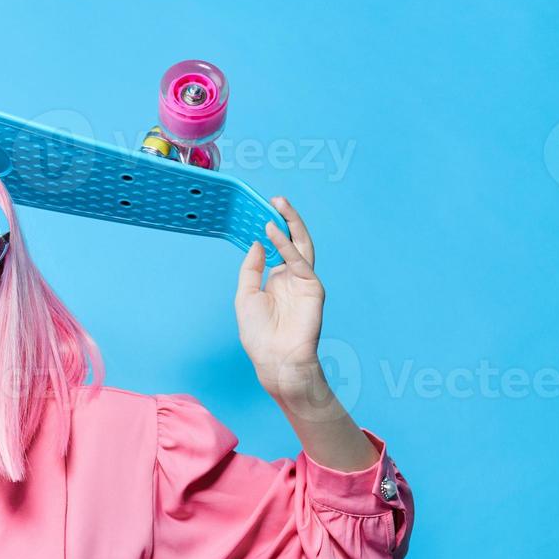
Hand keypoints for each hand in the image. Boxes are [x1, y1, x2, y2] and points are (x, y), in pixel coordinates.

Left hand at [235, 195, 327, 401]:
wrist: (275, 360)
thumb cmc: (259, 335)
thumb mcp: (246, 295)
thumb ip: (252, 268)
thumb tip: (258, 242)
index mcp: (278, 280)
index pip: (277, 247)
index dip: (271, 229)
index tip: (260, 210)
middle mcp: (293, 277)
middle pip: (294, 240)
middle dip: (287, 218)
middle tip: (276, 199)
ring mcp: (304, 281)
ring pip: (301, 244)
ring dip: (292, 222)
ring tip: (279, 204)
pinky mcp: (312, 287)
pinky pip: (299, 260)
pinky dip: (286, 245)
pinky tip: (274, 231)